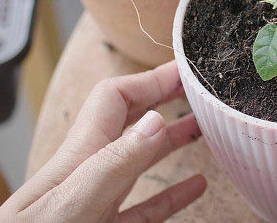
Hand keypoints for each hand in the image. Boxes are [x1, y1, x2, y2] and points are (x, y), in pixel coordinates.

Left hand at [0, 62, 205, 221]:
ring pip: (142, 160)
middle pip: (132, 120)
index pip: (116, 96)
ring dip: (172, 140)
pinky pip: (147, 204)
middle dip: (165, 98)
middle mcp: (91, 170)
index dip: (151, 78)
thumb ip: (113, 162)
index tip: (187, 70)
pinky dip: (173, 193)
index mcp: (80, 153)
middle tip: (200, 89)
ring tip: (203, 128)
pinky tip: (194, 187)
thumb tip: (156, 119)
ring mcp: (99, 199)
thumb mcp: (73, 200)